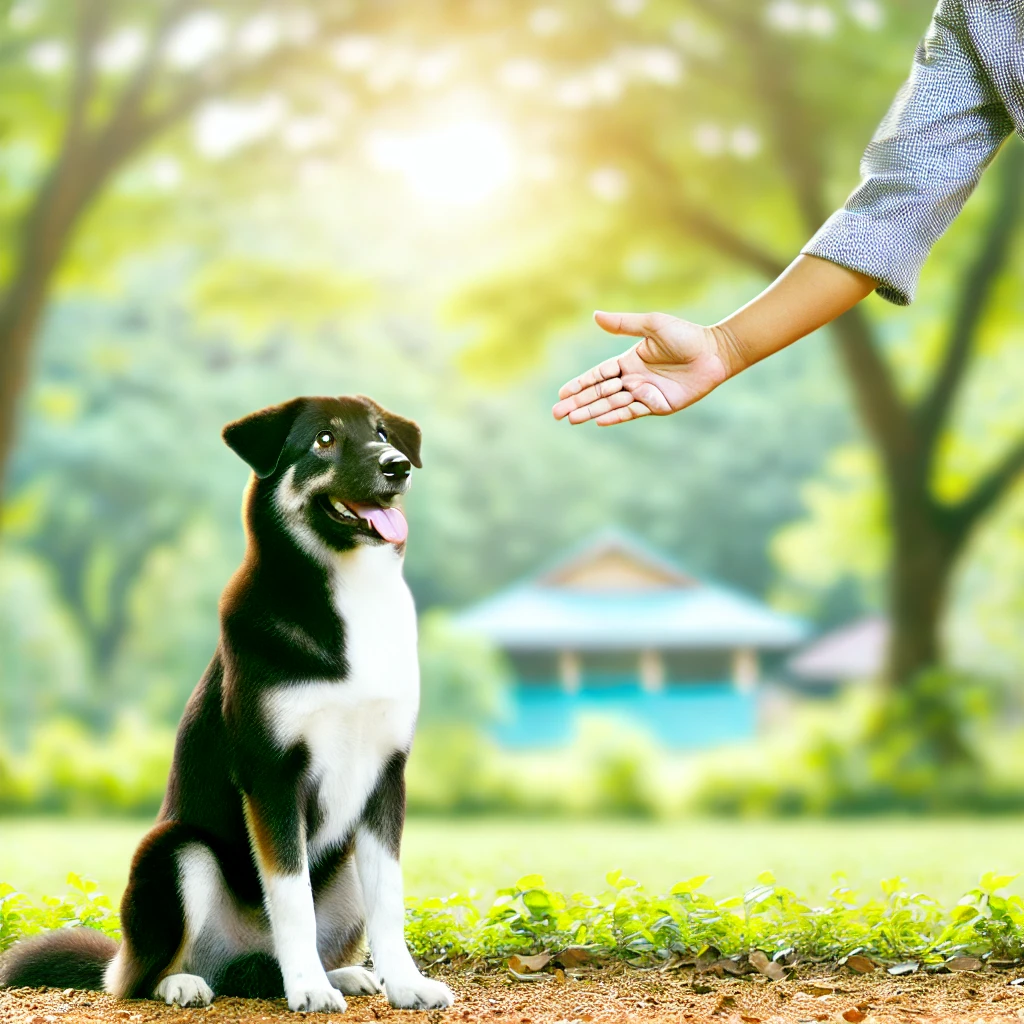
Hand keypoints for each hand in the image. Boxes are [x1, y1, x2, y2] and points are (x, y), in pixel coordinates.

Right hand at [552, 311, 737, 425]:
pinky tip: (599, 420)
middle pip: (599, 394)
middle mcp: (634, 380)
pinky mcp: (659, 405)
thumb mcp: (652, 325)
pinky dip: (615, 416)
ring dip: (590, 411)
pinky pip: (632, 412)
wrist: (715, 352)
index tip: (561, 393)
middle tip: (556, 413)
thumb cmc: (686, 335)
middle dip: (577, 403)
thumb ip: (623, 324)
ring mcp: (646, 394)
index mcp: (629, 361)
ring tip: (571, 419)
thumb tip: (595, 315)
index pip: (598, 375)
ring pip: (612, 405)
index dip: (580, 384)